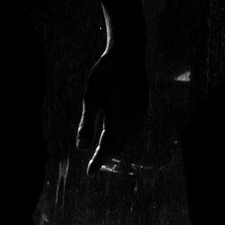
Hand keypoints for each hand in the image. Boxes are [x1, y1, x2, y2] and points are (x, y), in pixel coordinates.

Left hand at [74, 0, 147, 173]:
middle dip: (106, 155)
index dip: (98, 161)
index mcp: (120, 119)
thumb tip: (80, 148)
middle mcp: (134, 119)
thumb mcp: (91, 96)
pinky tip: (117, 133)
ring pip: (128, 138)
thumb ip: (86, 123)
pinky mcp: (144, 106)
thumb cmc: (105, 71)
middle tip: (94, 165)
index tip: (89, 173)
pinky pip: (134, 128)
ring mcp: (141, 113)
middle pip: (119, 145)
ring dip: (116, 146)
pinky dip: (124, 135)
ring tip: (104, 151)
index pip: (108, 147)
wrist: (128, 51)